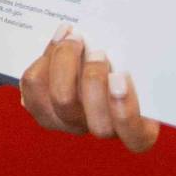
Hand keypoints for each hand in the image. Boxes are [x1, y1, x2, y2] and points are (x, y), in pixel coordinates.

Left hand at [20, 26, 159, 152]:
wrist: (95, 50)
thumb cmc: (128, 57)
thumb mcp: (140, 62)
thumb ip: (137, 63)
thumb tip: (140, 46)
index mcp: (138, 126)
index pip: (136, 137)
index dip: (126, 112)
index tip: (120, 77)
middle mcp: (102, 128)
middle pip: (97, 122)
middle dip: (95, 80)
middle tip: (98, 52)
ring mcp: (69, 122)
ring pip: (61, 101)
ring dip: (65, 64)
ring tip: (74, 38)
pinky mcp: (42, 106)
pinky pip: (35, 87)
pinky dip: (44, 59)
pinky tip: (59, 38)